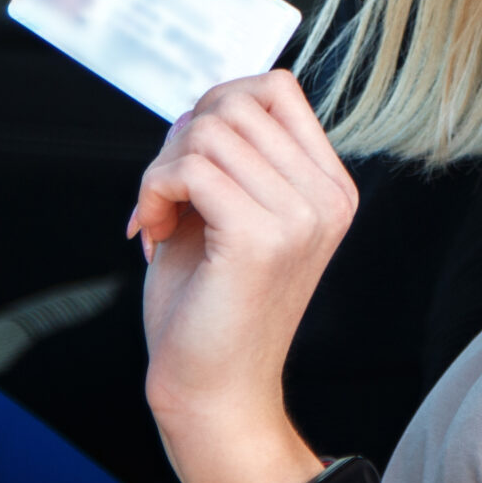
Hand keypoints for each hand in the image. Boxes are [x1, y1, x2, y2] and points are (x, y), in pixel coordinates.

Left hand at [130, 71, 357, 482]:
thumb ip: (227, 152)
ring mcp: (300, 217)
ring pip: (207, 130)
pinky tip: (150, 232)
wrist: (214, 394)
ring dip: (161, 169)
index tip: (188, 164)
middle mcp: (327, 197)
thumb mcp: (228, 211)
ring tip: (158, 219)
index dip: (215, 107)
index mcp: (330, 187)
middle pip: (235, 102)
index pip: (275, 89)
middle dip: (179, 139)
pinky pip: (188, 167)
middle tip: (164, 196)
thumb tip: (203, 98)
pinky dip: (153, 191)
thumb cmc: (211, 306)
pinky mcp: (260, 238)